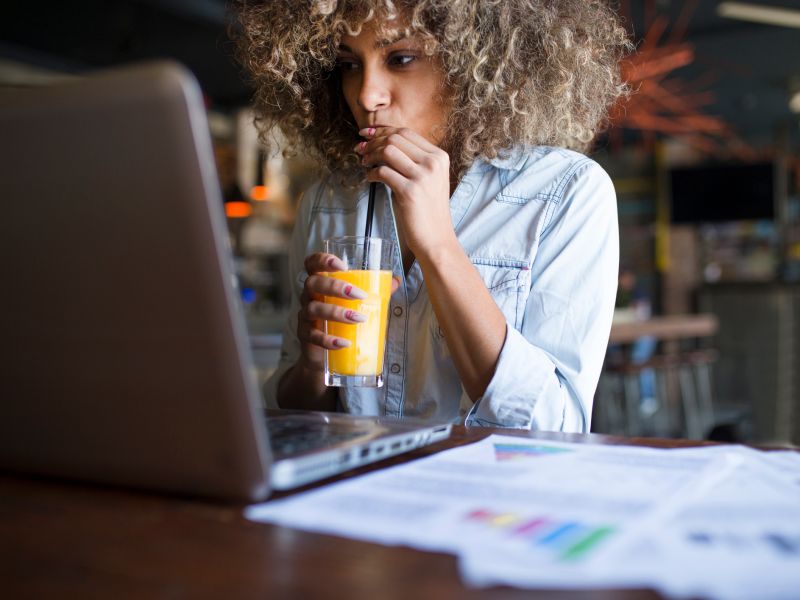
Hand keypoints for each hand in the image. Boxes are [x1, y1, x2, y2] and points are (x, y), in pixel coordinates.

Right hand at [297, 252, 400, 371]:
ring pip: (313, 309)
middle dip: (335, 287)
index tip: (341, 266)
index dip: (322, 260)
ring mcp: (305, 316)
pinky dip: (328, 339)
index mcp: (321, 283)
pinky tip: (344, 342)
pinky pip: (313, 335)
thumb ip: (374, 291)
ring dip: (336, 312)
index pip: (312, 264)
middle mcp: (309, 296)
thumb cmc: (340, 322)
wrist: (324, 355)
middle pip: (313, 283)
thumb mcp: (356, 305)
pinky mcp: (305, 336)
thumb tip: (395, 280)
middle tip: (359, 295)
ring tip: (358, 318)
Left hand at [356, 126, 455, 257]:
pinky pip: (383, 172)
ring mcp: (422, 177)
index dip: (382, 130)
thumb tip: (380, 143)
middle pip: (395, 138)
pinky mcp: (410, 192)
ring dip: (370, 155)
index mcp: (439, 157)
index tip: (367, 133)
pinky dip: (371, 173)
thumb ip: (412, 160)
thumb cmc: (427, 211)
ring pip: (388, 151)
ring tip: (364, 164)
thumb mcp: (427, 179)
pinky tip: (369, 178)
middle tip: (360, 150)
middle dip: (373, 141)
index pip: (406, 132)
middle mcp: (433, 163)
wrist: (436, 238)